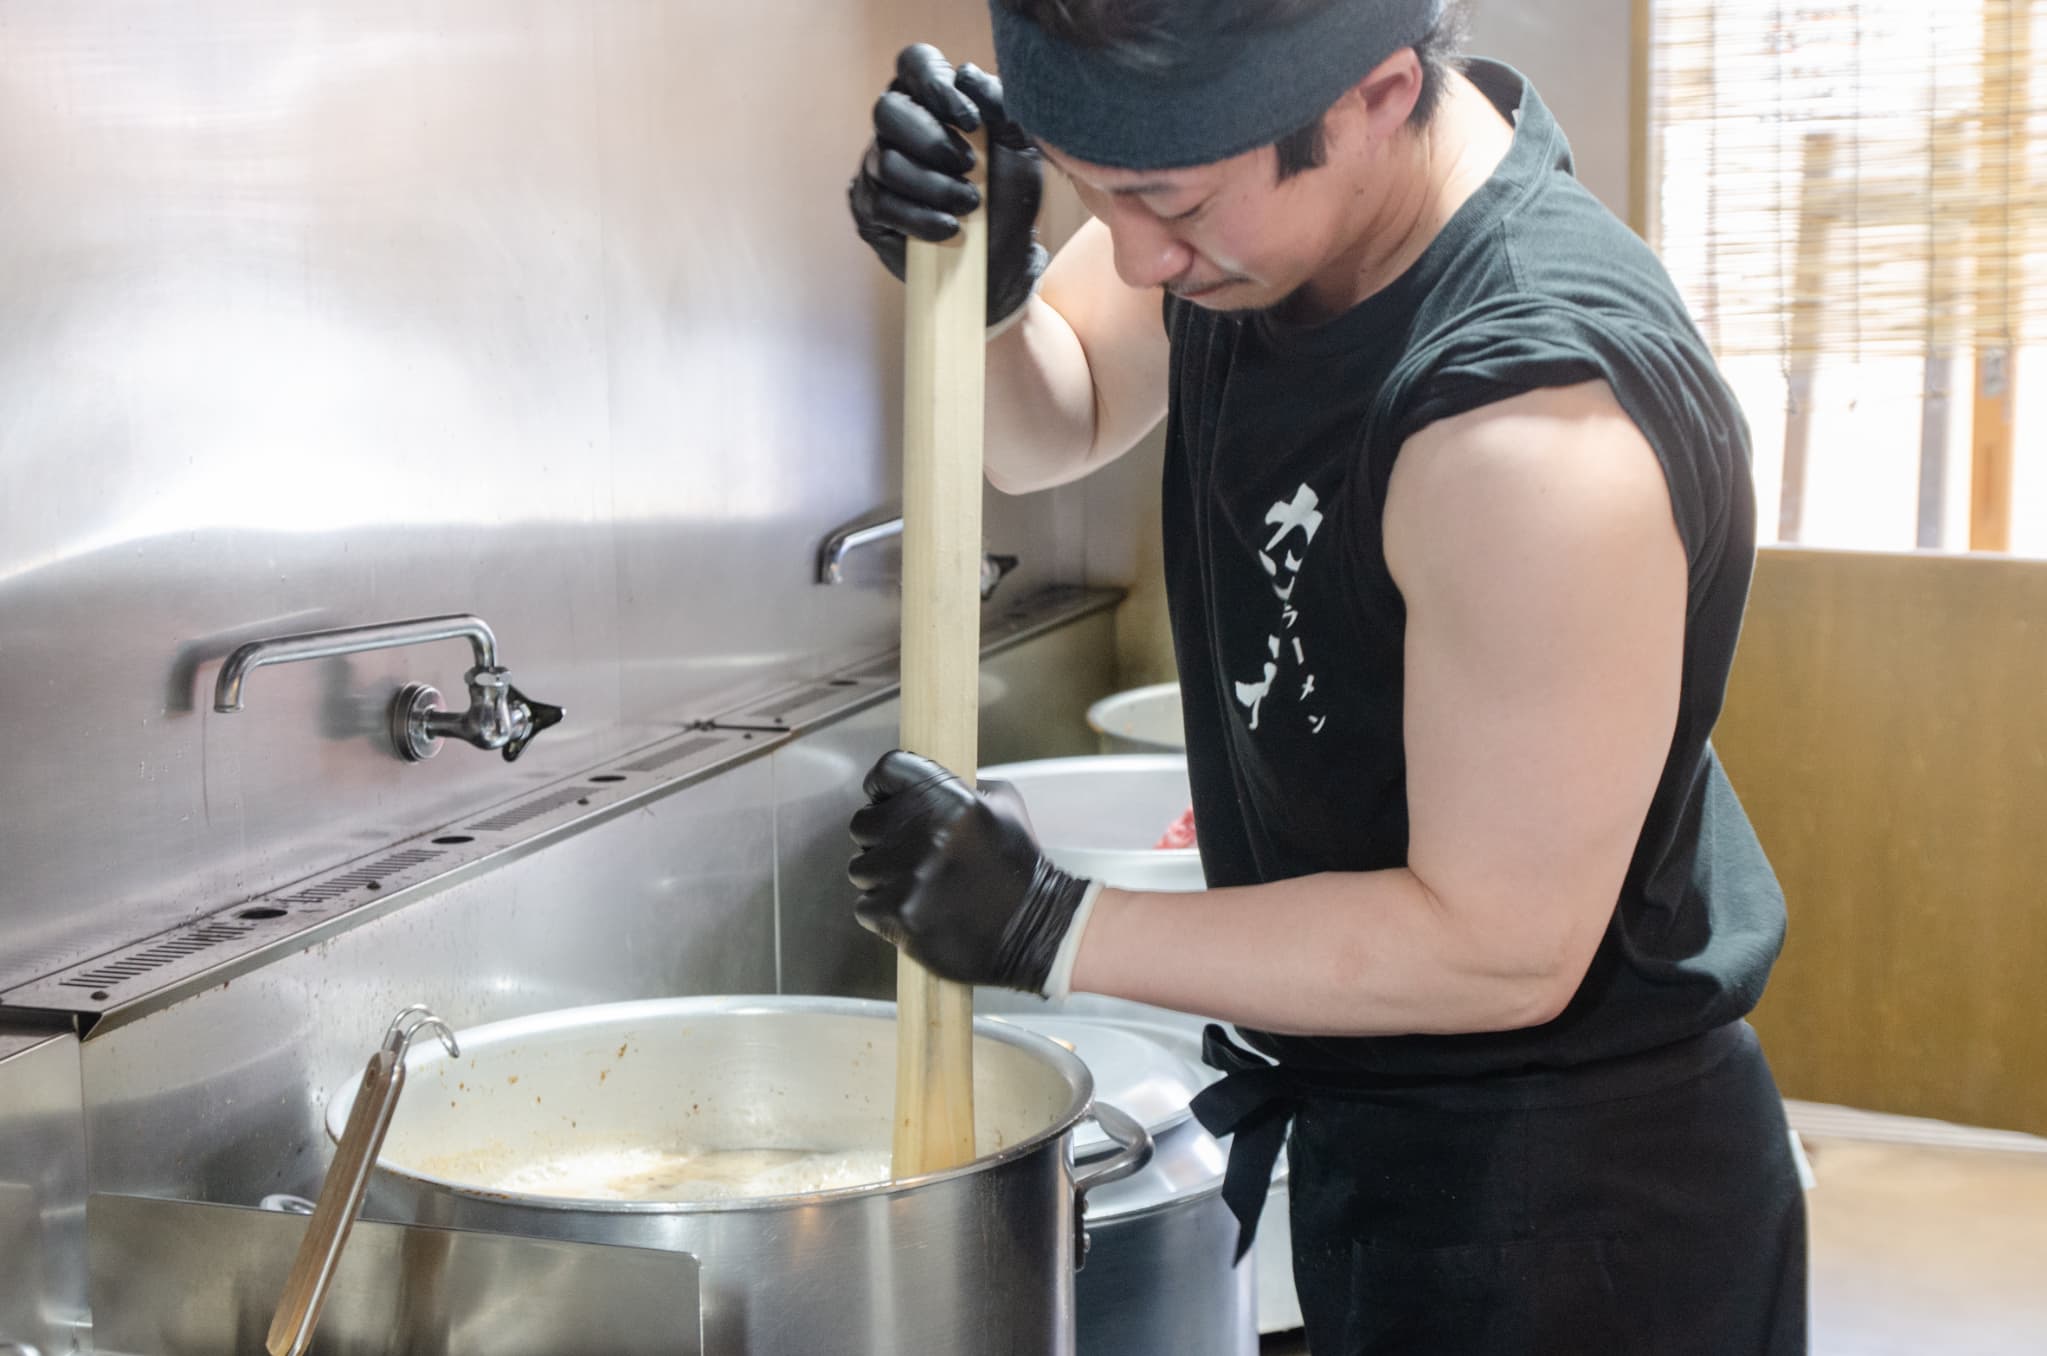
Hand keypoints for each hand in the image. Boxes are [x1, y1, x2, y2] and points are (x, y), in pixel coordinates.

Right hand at [847, 44, 1048, 328]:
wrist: (1003, 262)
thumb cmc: (1009, 197)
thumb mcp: (1020, 149)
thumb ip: (1001, 105)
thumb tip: (966, 75)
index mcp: (931, 100)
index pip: (914, 63)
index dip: (935, 84)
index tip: (971, 120)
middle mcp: (896, 128)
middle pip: (888, 110)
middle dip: (931, 140)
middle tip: (969, 167)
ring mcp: (876, 168)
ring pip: (886, 162)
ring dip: (934, 186)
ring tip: (970, 204)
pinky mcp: (869, 210)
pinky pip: (881, 204)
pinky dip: (919, 217)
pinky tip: (949, 229)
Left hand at [849, 750, 1092, 994]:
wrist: (1034, 930)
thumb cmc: (1018, 869)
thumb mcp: (1005, 806)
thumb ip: (960, 788)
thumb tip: (921, 786)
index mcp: (950, 799)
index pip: (888, 770)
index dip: (885, 788)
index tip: (888, 802)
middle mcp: (925, 832)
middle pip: (863, 822)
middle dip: (880, 839)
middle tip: (907, 855)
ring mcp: (909, 876)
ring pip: (860, 867)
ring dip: (881, 879)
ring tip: (915, 888)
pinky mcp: (899, 915)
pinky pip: (865, 907)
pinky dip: (883, 913)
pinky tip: (915, 912)